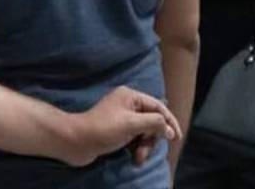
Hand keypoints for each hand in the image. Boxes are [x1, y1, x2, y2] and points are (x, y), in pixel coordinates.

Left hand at [61, 87, 180, 167]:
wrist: (76, 141)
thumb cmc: (104, 129)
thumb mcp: (132, 124)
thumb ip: (154, 124)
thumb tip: (169, 130)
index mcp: (130, 96)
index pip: (158, 107)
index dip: (170, 122)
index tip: (177, 139)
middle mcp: (127, 104)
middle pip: (152, 121)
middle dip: (152, 139)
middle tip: (145, 152)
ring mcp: (121, 118)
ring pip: (144, 132)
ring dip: (145, 147)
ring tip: (138, 159)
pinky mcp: (117, 130)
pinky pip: (135, 138)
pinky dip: (137, 148)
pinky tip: (134, 158)